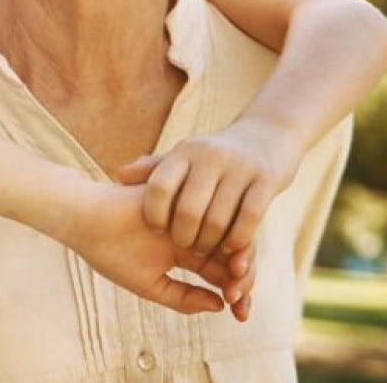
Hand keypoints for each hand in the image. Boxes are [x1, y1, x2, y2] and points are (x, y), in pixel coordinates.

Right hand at [56, 181, 255, 317]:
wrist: (85, 218)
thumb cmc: (111, 252)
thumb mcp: (149, 283)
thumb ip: (183, 297)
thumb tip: (221, 306)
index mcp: (186, 252)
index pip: (219, 272)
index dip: (235, 292)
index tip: (242, 314)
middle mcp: (194, 231)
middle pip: (229, 254)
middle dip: (242, 278)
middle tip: (243, 299)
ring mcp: (192, 213)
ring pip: (227, 235)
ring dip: (238, 258)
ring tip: (239, 279)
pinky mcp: (188, 197)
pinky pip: (216, 215)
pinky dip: (226, 236)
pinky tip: (231, 257)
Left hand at [115, 117, 301, 258]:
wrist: (268, 135)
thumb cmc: (215, 155)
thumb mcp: (184, 156)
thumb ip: (153, 169)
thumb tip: (118, 176)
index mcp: (184, 152)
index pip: (159, 187)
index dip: (154, 214)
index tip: (156, 229)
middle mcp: (210, 157)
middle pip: (189, 210)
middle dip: (185, 237)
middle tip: (187, 249)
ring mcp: (240, 167)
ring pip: (219, 219)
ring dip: (211, 244)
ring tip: (207, 252)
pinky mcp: (266, 180)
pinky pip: (249, 219)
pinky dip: (238, 240)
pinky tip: (232, 248)